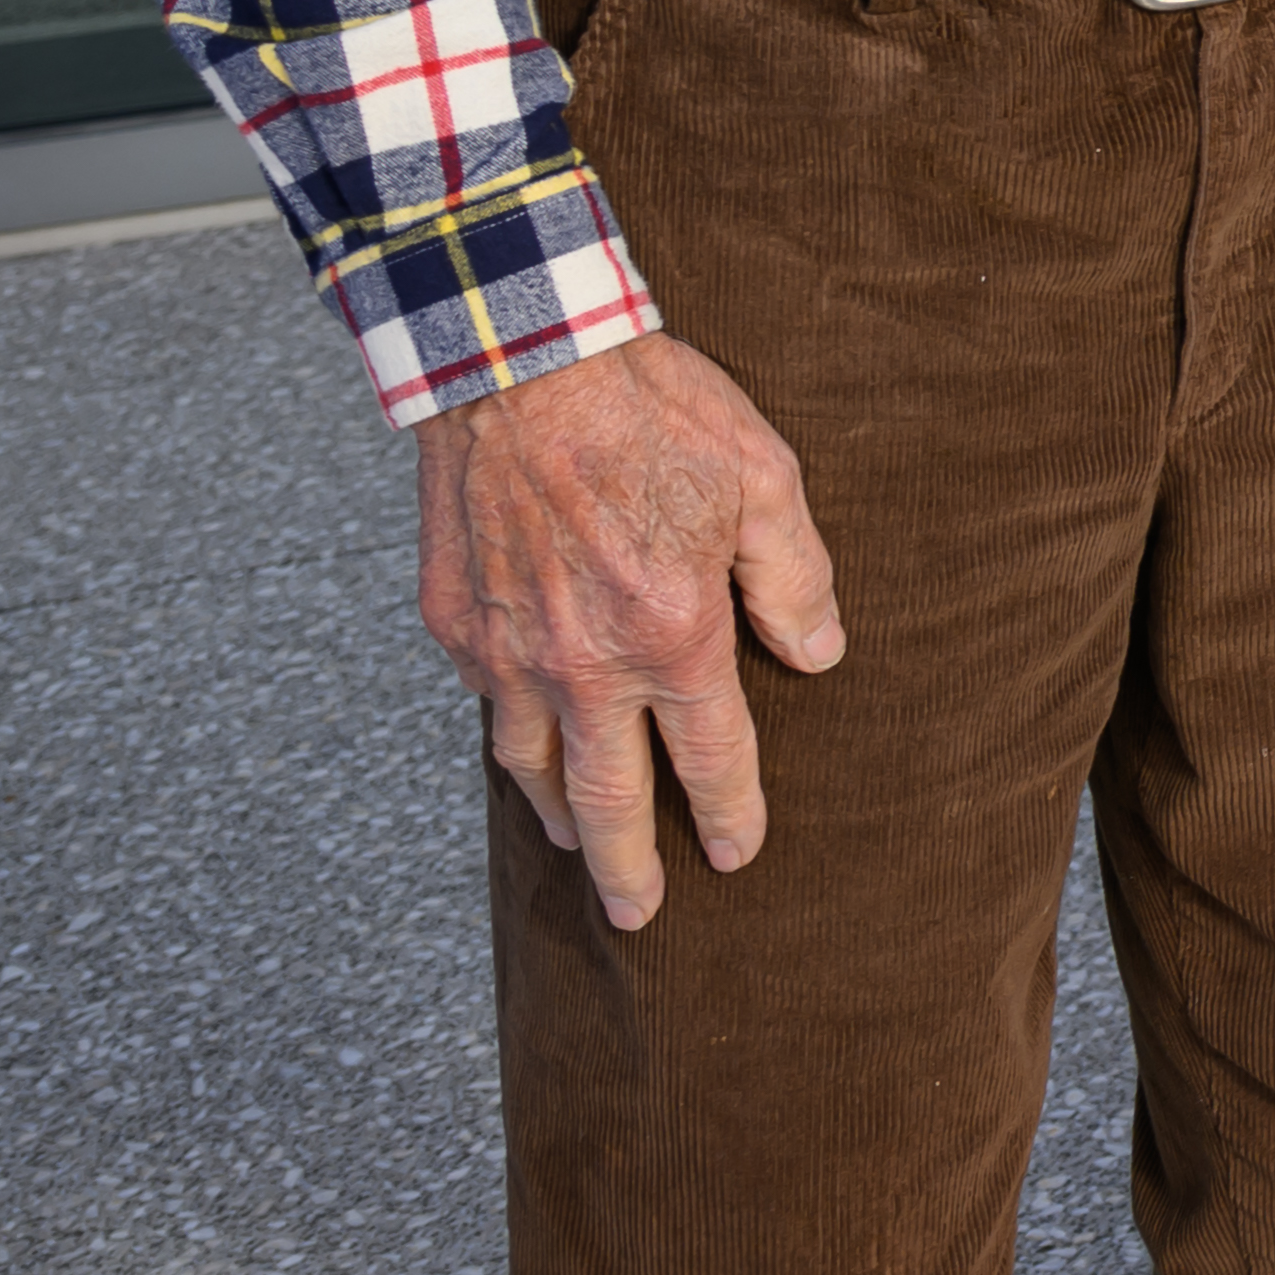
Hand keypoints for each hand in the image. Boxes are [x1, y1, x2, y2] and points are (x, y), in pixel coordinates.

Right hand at [416, 332, 844, 930]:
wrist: (516, 359)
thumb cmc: (654, 410)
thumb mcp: (765, 480)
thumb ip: (796, 580)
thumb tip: (822, 657)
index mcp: (671, 638)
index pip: (711, 759)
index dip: (730, 815)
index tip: (738, 856)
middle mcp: (581, 664)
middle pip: (607, 800)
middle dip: (628, 867)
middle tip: (640, 915)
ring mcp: (506, 650)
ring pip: (529, 765)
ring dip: (557, 815)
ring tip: (576, 845)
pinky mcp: (452, 621)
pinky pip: (483, 703)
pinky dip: (507, 736)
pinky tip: (522, 744)